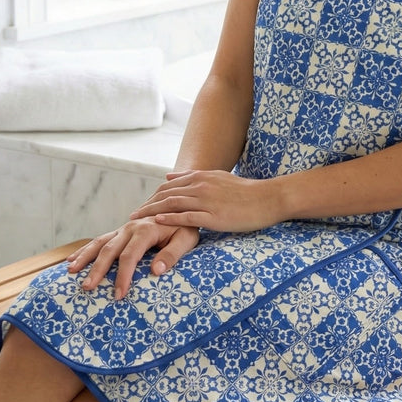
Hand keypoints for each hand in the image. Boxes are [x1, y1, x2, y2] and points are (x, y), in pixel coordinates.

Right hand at [67, 218, 200, 299]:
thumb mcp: (187, 239)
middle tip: (87, 288)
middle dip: (97, 270)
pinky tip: (71, 259)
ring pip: (99, 243)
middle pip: (109, 250)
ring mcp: (123, 228)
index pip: (130, 256)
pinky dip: (85, 250)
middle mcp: (131, 227)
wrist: (182, 208)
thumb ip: (173, 254)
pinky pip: (99, 240)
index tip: (119, 294)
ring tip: (71, 271)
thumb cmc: (186, 228)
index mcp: (146, 230)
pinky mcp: (120, 232)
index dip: (123, 276)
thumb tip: (156, 271)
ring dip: (84, 257)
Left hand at [129, 170, 280, 234]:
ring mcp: (206, 200)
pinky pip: (186, 217)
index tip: (142, 206)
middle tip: (132, 216)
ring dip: (151, 213)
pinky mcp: (213, 216)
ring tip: (137, 222)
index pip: (170, 186)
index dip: (153, 196)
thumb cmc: (246, 191)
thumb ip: (193, 177)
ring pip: (172, 205)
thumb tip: (169, 176)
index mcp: (202, 177)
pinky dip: (169, 220)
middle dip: (147, 205)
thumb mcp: (218, 178)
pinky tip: (156, 225)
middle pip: (166, 195)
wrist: (268, 198)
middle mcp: (201, 186)